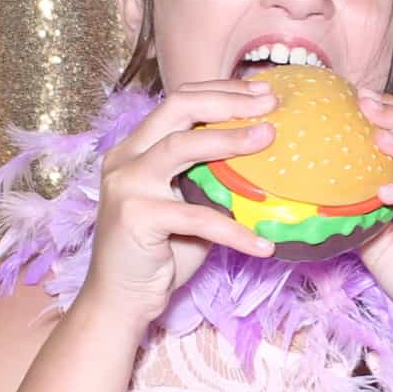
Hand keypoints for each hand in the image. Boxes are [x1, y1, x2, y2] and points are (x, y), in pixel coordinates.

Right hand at [76, 78, 280, 327]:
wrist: (121, 300)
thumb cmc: (162, 251)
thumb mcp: (189, 204)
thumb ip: (210, 176)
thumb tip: (265, 156)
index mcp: (137, 147)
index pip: (179, 101)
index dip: (222, 91)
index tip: (263, 92)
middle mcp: (126, 157)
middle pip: (178, 108)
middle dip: (228, 101)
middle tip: (271, 104)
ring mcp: (126, 184)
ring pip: (182, 146)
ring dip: (230, 140)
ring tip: (269, 139)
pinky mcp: (135, 217)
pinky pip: (196, 217)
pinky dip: (234, 230)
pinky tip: (262, 244)